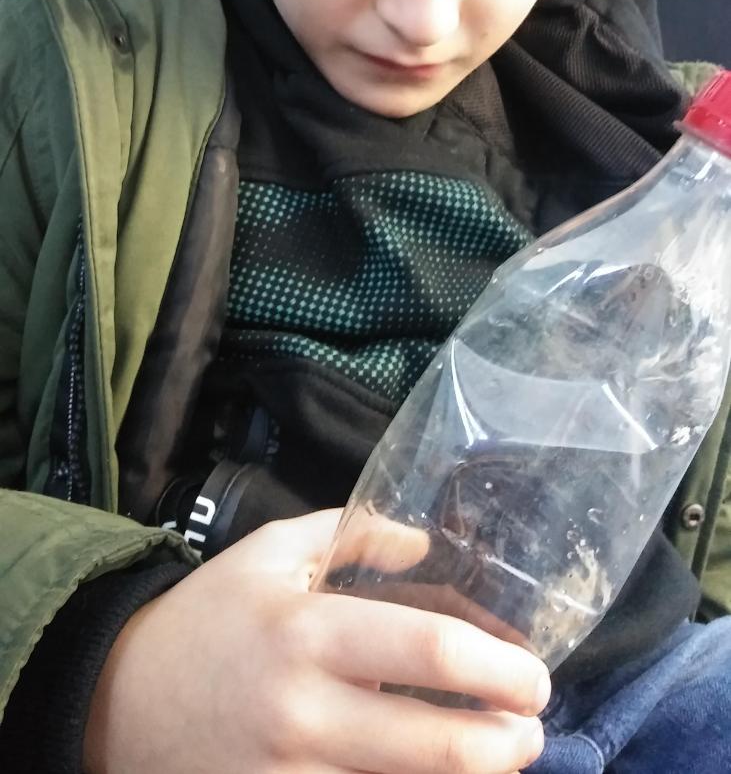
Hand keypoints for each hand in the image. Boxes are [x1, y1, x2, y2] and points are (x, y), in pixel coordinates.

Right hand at [84, 509, 548, 773]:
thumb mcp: (273, 551)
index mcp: (309, 630)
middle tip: (533, 729)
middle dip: (507, 745)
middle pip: (438, 747)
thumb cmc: (208, 618)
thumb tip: (426, 544)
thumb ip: (355, 533)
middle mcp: (306, 711)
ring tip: (497, 759)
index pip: (428, 649)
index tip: (533, 675)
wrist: (119, 701)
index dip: (498, 668)